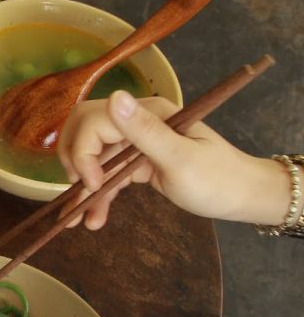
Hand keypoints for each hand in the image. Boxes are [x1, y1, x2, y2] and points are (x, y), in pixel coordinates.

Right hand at [56, 91, 290, 228]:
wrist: (244, 198)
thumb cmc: (218, 180)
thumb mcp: (181, 159)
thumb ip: (145, 131)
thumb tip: (116, 97)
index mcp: (148, 113)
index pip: (94, 121)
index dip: (84, 152)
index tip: (92, 184)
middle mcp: (137, 122)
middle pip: (84, 131)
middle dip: (74, 161)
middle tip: (76, 191)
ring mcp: (136, 143)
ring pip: (93, 158)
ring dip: (83, 186)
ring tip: (79, 218)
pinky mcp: (136, 162)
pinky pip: (107, 175)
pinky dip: (98, 196)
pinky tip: (94, 218)